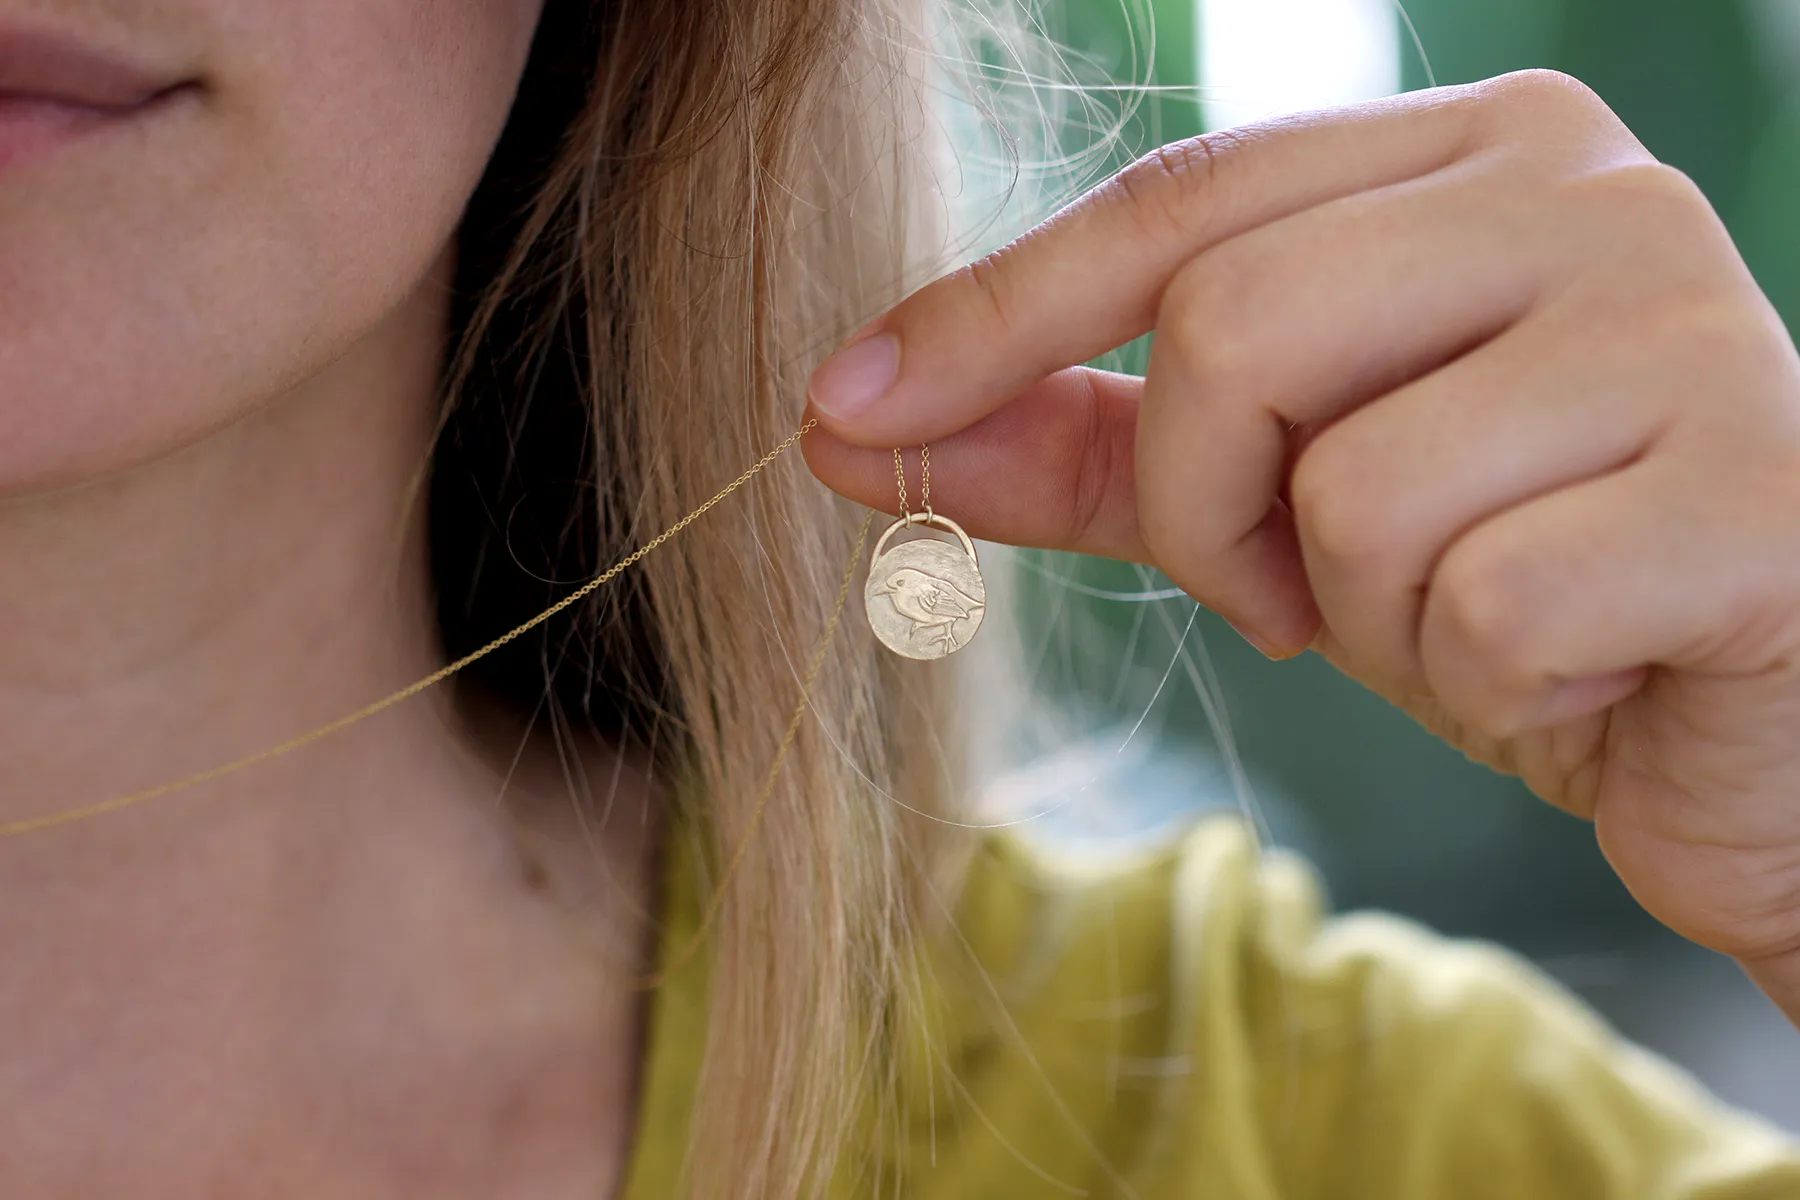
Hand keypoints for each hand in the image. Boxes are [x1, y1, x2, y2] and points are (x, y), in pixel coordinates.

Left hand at [802, 71, 1799, 1023]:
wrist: (1743, 725)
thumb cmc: (1509, 581)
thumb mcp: (1279, 505)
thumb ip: (1085, 446)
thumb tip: (846, 425)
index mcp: (1474, 152)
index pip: (1176, 206)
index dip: (992, 316)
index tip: (838, 408)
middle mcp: (1592, 192)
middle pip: (1234, 330)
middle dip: (1211, 512)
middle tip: (1287, 587)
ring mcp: (1690, 323)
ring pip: (1352, 487)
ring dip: (1362, 610)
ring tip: (1474, 615)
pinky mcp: (1756, 488)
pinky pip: (1485, 608)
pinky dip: (1491, 683)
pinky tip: (1584, 664)